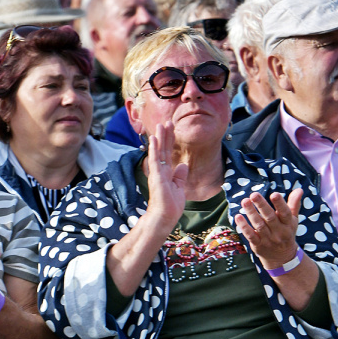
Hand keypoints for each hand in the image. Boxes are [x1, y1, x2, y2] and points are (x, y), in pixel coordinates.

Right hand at [142, 121, 187, 237]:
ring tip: (161, 124)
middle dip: (166, 135)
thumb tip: (183, 165)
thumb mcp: (180, 188)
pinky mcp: (156, 177)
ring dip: (160, 137)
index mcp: (167, 173)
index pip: (168, 153)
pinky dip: (154, 148)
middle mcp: (161, 170)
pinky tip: (154, 138)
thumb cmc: (171, 206)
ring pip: (159, 151)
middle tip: (167, 121)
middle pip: (163, 149)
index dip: (170, 141)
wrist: (165, 216)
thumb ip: (180, 176)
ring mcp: (157, 173)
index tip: (172, 129)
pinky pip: (155, 160)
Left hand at [235, 187, 303, 269]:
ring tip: (245, 201)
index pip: (285, 213)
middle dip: (262, 206)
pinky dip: (244, 227)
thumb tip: (299, 189)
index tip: (274, 194)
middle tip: (254, 194)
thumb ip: (294, 204)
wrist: (282, 258)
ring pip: (259, 225)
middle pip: (270, 218)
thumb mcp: (292, 220)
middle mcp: (279, 232)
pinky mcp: (258, 245)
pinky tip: (238, 217)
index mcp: (288, 224)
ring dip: (251, 213)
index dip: (280, 204)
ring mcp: (268, 239)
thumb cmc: (286, 233)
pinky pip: (250, 236)